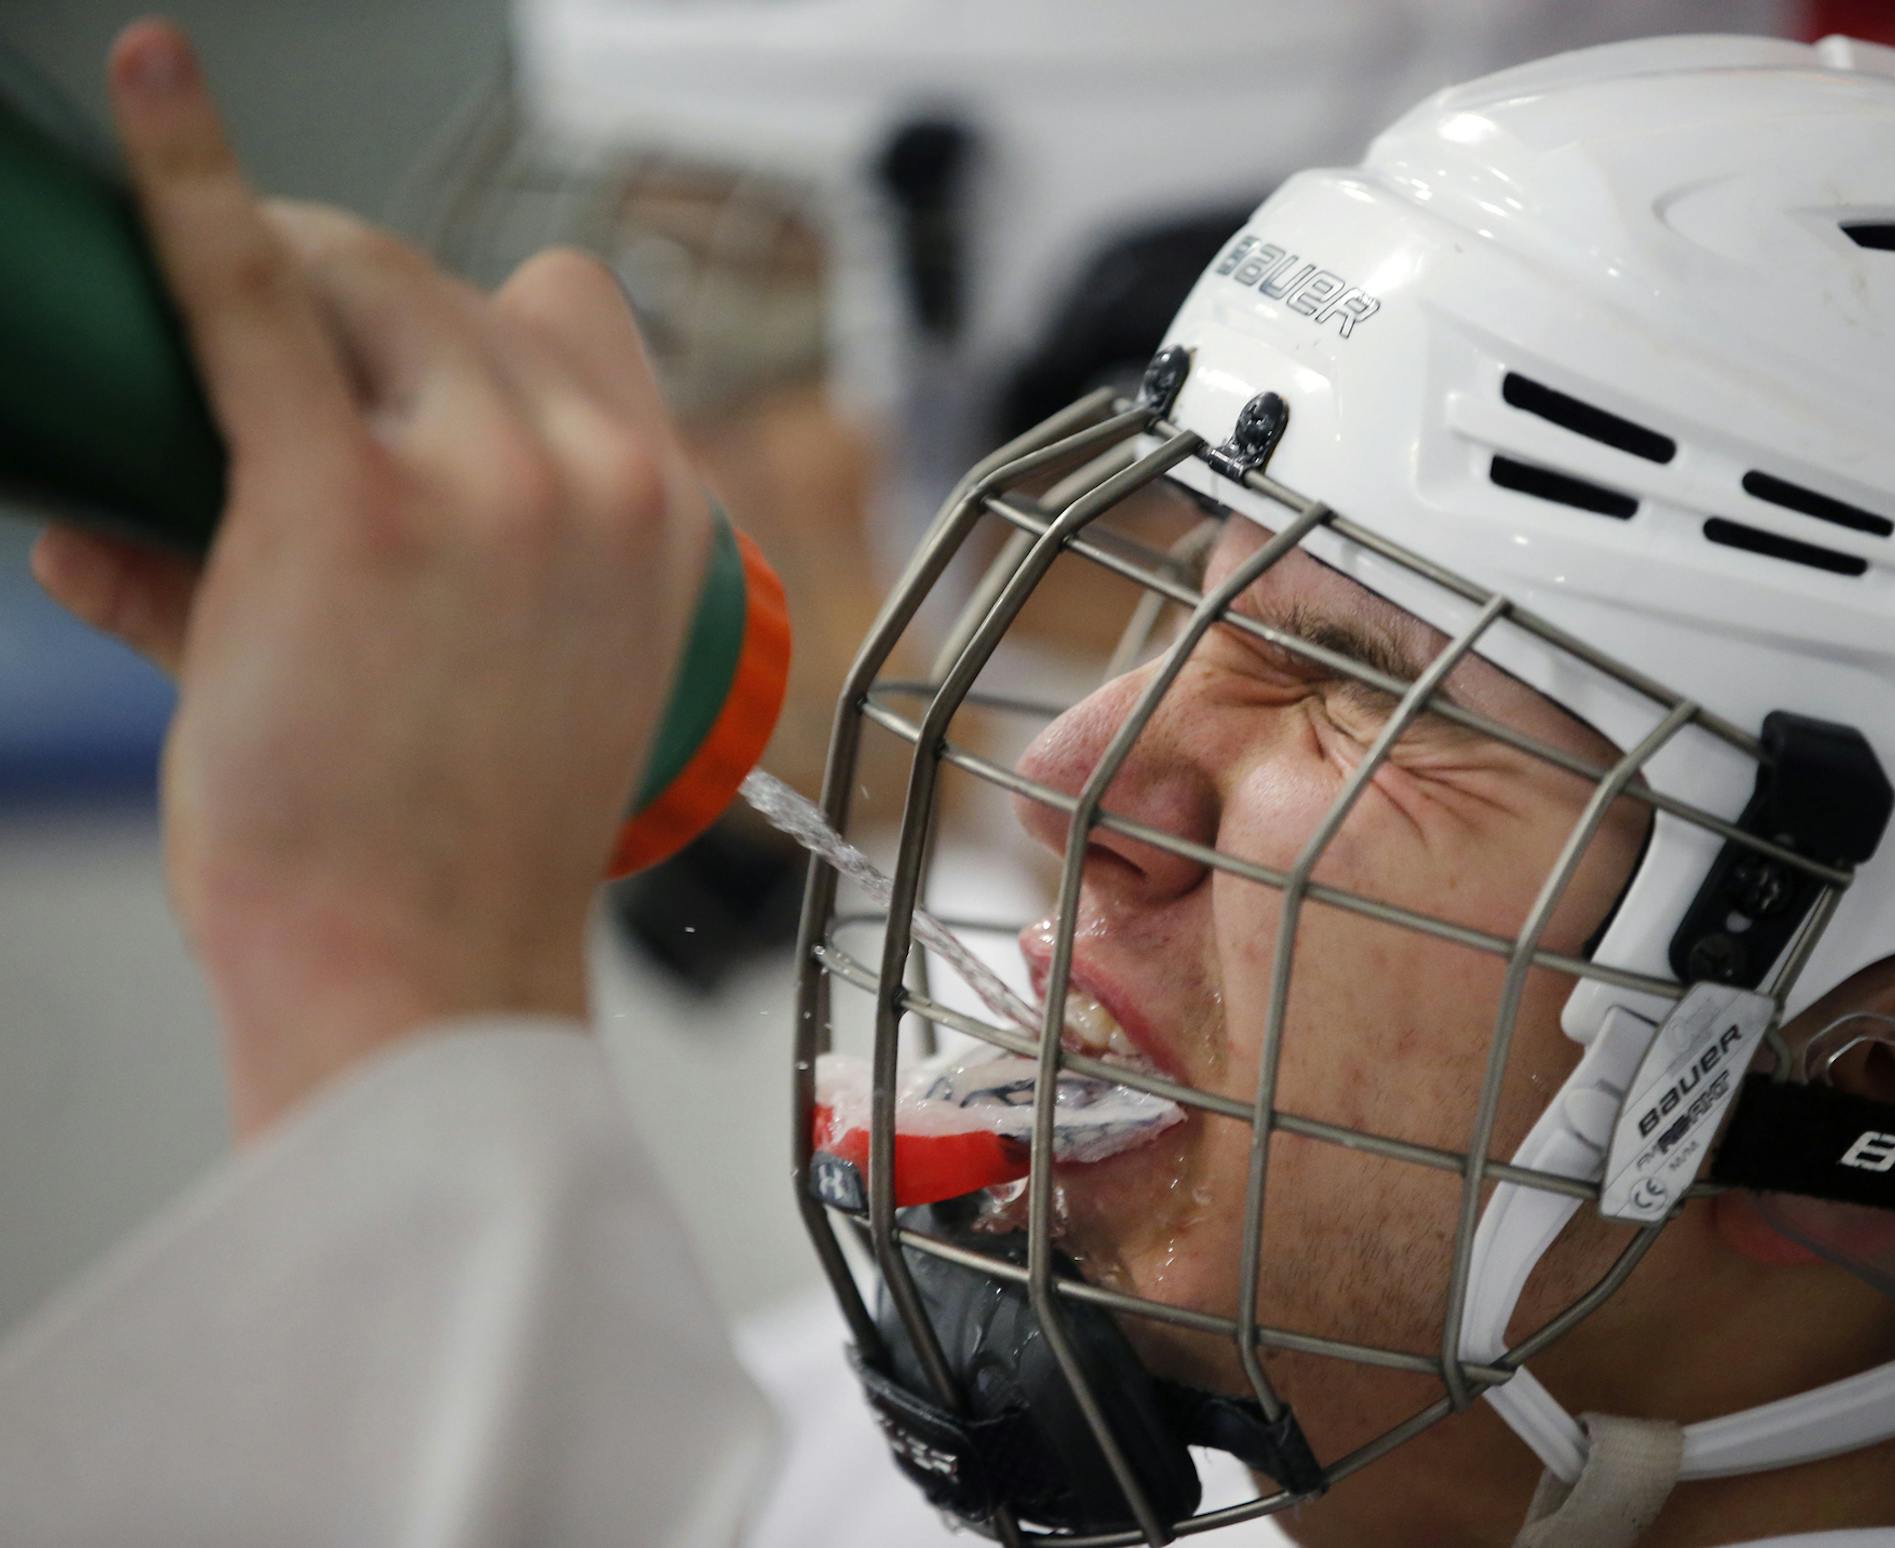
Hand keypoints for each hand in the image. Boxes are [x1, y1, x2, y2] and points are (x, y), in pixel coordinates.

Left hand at [30, 21, 713, 1138]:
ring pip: (360, 273)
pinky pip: (252, 292)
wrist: (426, 976)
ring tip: (201, 382)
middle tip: (258, 389)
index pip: (570, 314)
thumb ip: (373, 573)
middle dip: (351, 314)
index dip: (467, 327)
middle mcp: (602, 477)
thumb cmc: (461, 855)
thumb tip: (103, 508)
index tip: (389, 361)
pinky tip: (147, 86)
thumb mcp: (506, 693)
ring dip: (279, 288)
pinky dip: (191, 184)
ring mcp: (488, 477)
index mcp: (666, 520)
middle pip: (450, 285)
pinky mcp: (350, 499)